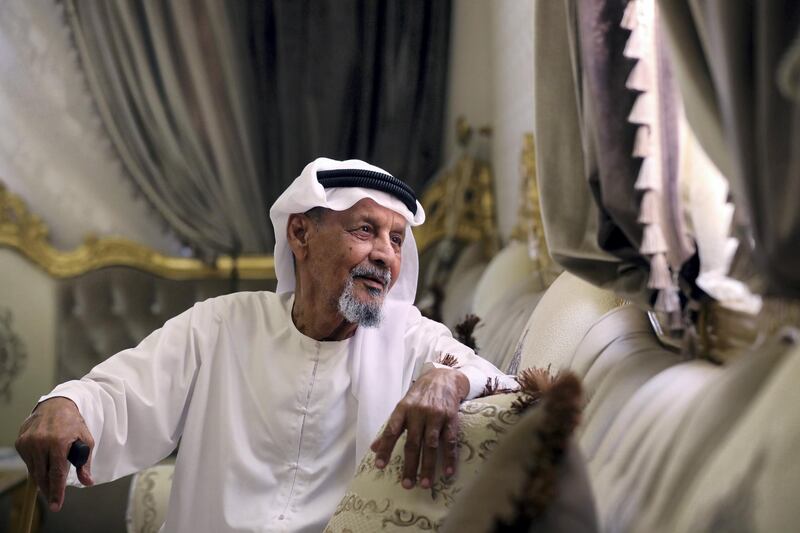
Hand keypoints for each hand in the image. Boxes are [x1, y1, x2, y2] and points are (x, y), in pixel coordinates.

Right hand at [15, 397, 94, 511]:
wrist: (56, 405)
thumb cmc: (73, 423)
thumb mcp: (85, 440)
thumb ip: (84, 463)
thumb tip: (87, 482)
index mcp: (58, 442)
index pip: (56, 473)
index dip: (57, 491)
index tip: (56, 505)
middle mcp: (40, 442)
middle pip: (42, 476)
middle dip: (48, 490)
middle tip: (53, 500)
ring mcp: (28, 442)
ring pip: (34, 471)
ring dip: (42, 479)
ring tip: (50, 483)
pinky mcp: (20, 442)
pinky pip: (28, 462)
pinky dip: (36, 466)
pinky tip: (44, 463)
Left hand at [370, 368, 468, 489]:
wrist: (444, 378)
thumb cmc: (420, 395)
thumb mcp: (402, 406)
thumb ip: (391, 427)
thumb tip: (374, 448)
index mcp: (403, 409)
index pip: (392, 431)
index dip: (385, 448)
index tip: (380, 466)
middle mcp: (418, 412)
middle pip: (413, 442)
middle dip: (409, 465)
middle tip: (407, 485)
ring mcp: (436, 416)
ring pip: (431, 445)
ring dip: (428, 466)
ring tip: (425, 484)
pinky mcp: (451, 418)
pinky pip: (450, 441)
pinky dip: (449, 458)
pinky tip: (447, 472)